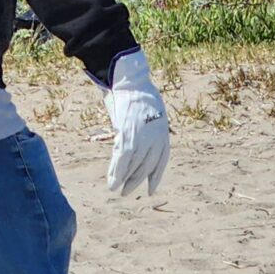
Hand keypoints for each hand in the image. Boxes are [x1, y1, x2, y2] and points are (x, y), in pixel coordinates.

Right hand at [103, 50, 168, 197]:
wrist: (130, 81)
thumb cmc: (137, 93)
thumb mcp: (150, 111)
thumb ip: (147, 126)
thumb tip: (140, 133)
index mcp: (163, 132)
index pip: (161, 160)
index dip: (155, 176)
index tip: (151, 190)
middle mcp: (155, 138)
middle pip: (145, 166)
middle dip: (135, 181)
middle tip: (126, 192)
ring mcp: (142, 138)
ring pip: (133, 166)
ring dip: (124, 180)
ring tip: (116, 190)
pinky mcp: (128, 136)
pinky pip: (122, 160)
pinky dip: (116, 173)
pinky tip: (112, 182)